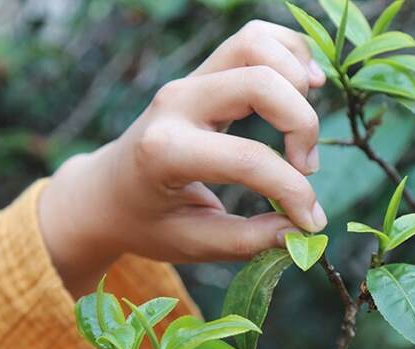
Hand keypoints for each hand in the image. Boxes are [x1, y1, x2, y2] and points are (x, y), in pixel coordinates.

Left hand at [39, 21, 327, 295]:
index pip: (249, 160)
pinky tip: (305, 88)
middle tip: (305, 167)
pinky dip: (290, 54)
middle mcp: (177, 104)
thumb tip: (301, 231)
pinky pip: (255, 39)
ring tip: (303, 127)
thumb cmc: (145, 223)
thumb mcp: (191, 244)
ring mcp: (188, 81)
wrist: (104, 193)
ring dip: (297, 79)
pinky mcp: (202, 73)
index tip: (310, 221)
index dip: (294, 192)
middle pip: (259, 82)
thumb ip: (247, 241)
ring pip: (256, 44)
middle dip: (302, 124)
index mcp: (166, 152)